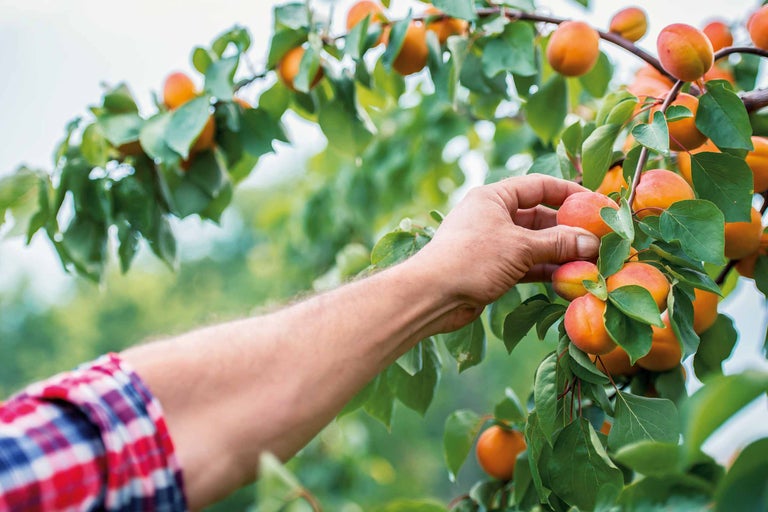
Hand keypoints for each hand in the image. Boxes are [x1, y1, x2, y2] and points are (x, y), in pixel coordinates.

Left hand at [411, 174, 599, 331]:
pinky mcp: (492, 268)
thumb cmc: (472, 260)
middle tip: (599, 240)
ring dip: (560, 252)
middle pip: (539, 216)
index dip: (569, 193)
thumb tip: (592, 242)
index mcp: (494, 197)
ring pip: (534, 243)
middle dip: (568, 229)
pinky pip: (526, 263)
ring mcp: (492, 243)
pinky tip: (568, 278)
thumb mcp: (520, 247)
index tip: (595, 203)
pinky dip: (545, 269)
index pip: (538, 186)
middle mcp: (492, 216)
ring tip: (590, 261)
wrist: (432, 295)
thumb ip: (558, 243)